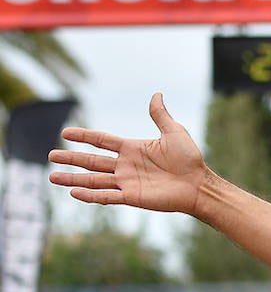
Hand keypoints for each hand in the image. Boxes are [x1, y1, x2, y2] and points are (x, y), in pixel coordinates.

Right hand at [48, 93, 208, 215]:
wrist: (199, 184)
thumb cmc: (190, 159)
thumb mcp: (174, 132)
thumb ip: (160, 115)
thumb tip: (157, 94)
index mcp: (132, 148)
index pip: (102, 140)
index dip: (84, 137)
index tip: (65, 133)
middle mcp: (126, 165)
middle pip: (92, 161)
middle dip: (71, 159)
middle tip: (51, 156)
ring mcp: (127, 182)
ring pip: (94, 180)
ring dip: (73, 179)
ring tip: (52, 177)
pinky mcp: (132, 197)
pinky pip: (106, 196)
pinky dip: (90, 195)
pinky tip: (73, 192)